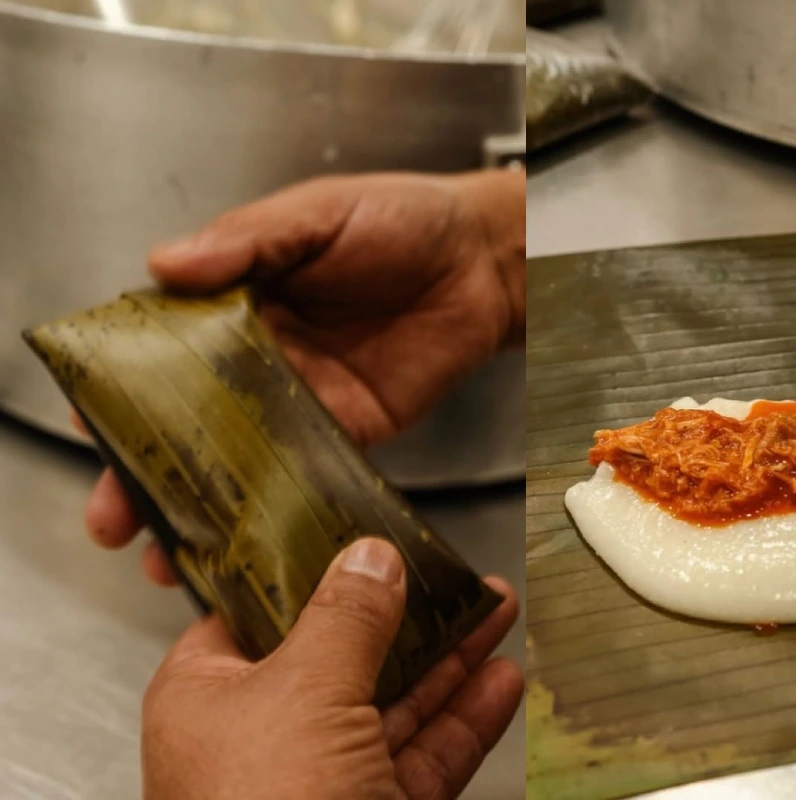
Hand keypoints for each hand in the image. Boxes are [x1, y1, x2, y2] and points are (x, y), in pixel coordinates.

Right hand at [77, 169, 525, 585]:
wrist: (483, 261)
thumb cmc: (404, 219)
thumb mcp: (317, 213)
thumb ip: (249, 239)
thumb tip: (168, 262)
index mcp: (239, 298)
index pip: (163, 349)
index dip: (122, 390)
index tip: (89, 424)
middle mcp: (263, 355)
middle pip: (190, 418)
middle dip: (147, 470)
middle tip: (113, 515)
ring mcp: (305, 398)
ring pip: (240, 457)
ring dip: (202, 504)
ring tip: (166, 550)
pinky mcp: (351, 429)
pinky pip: (307, 472)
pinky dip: (275, 507)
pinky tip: (245, 540)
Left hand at [143, 536, 522, 799]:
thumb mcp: (305, 692)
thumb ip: (346, 619)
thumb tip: (369, 558)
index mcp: (211, 695)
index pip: (262, 611)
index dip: (316, 570)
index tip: (367, 535)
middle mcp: (265, 736)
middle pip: (345, 654)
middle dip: (410, 613)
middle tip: (455, 574)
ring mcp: (323, 782)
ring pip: (396, 703)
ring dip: (451, 658)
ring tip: (495, 610)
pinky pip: (427, 754)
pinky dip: (467, 718)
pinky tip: (501, 682)